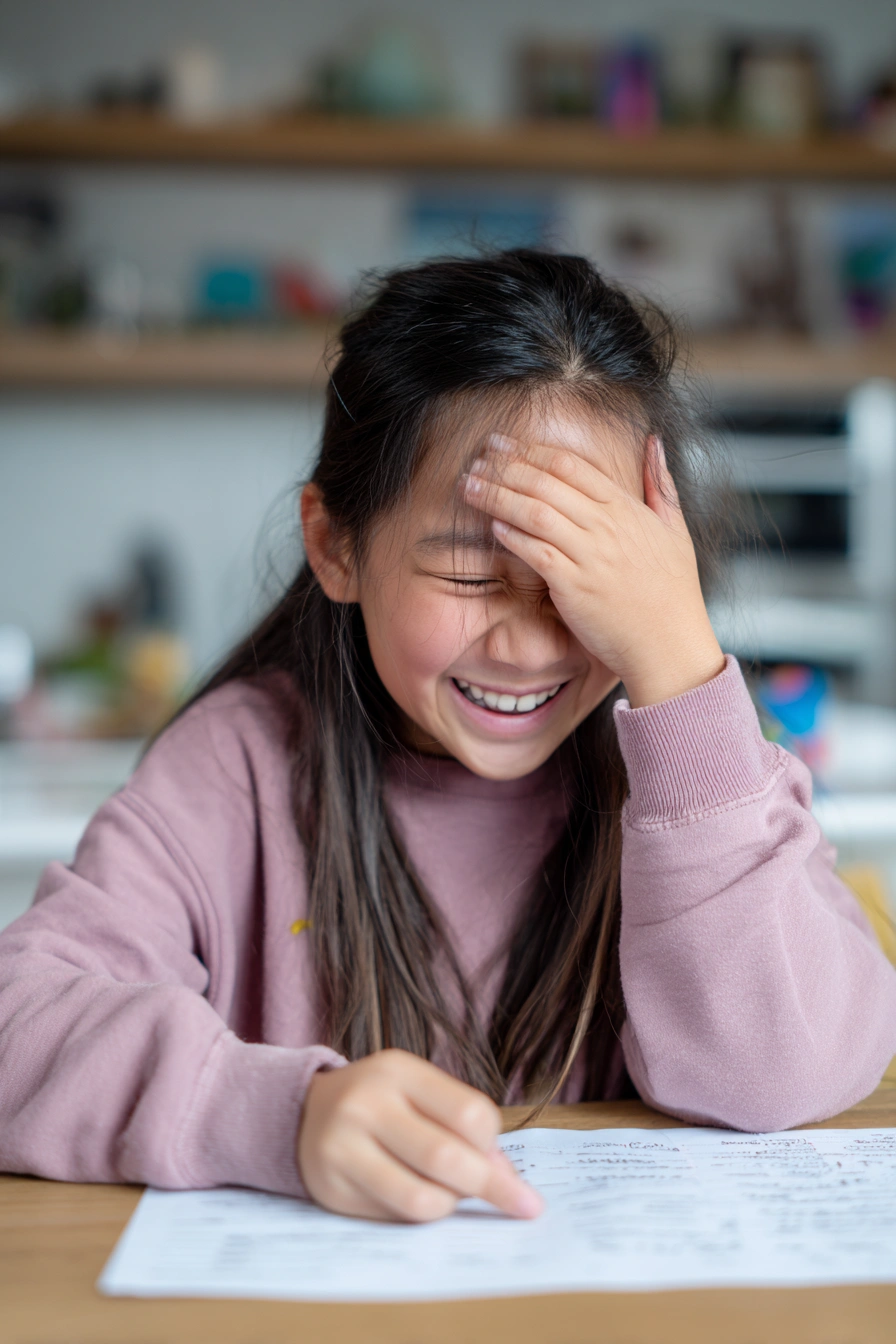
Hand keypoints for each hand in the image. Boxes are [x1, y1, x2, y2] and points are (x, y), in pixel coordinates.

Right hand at [297, 1049, 543, 1222]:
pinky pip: (395, 1216)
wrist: (305, 1113)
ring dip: (452, 1204)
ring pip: (422, 1198)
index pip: (469, 1112)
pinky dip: (420, 1214)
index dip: (493, 1144)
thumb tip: (506, 1178)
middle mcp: (366, 1104)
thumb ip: (460, 1124)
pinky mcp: (332, 1189)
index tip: (498, 1158)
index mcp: (398, 1071)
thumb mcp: (417, 1091)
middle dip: (492, 1187)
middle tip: (523, 1205)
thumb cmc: (380, 1102)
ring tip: (451, 1193)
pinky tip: (418, 1196)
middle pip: (446, 1157)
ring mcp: (343, 1147)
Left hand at [462, 433, 724, 707]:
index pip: (570, 465)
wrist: (669, 643)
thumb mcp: (675, 528)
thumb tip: (653, 441)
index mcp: (625, 507)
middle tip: (477, 458)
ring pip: (534, 513)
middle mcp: (605, 526)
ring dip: (497, 496)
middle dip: (505, 467)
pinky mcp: (574, 587)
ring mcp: (589, 556)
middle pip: (545, 483)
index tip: (503, 444)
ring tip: (469, 486)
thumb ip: (660, 483)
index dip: (531, 450)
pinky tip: (492, 527)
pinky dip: (513, 538)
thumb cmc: (673, 590)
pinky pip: (536, 554)